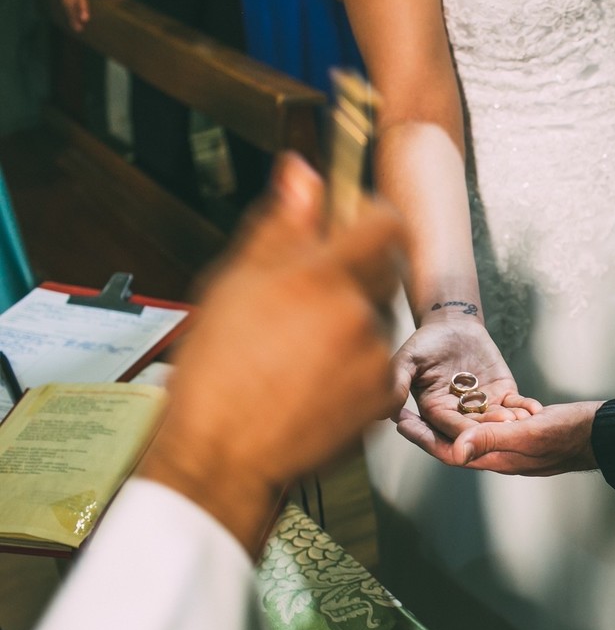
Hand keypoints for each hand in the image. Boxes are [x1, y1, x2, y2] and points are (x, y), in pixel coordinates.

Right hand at [58, 0, 130, 31]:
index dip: (83, 7)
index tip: (86, 18)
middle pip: (71, 1)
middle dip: (74, 15)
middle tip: (80, 28)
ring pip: (66, 2)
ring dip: (70, 15)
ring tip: (77, 28)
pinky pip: (63, 1)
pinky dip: (68, 11)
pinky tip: (72, 21)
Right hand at [137, 153, 403, 553]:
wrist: (223, 456)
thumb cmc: (217, 376)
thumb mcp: (235, 283)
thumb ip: (281, 224)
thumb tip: (303, 173)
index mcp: (322, 278)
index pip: (383, 222)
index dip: (370, 217)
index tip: (353, 223)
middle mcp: (359, 315)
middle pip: (380, 272)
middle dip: (351, 276)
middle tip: (303, 301)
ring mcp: (376, 359)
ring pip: (375, 321)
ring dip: (349, 326)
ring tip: (297, 354)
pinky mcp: (383, 399)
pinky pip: (379, 366)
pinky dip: (356, 369)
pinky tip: (313, 382)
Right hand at [391, 317, 541, 440]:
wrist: (453, 326)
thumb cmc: (425, 342)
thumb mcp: (407, 359)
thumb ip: (397, 382)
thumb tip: (382, 411)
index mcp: (434, 413)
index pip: (445, 427)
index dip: (456, 432)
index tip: (466, 439)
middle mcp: (459, 415)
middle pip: (475, 428)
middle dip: (488, 430)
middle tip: (501, 429)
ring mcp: (483, 407)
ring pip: (497, 419)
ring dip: (509, 422)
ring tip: (519, 421)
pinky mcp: (503, 395)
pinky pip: (515, 405)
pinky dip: (525, 408)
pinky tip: (535, 410)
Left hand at [397, 401, 601, 474]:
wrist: (603, 432)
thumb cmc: (569, 435)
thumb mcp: (529, 433)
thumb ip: (493, 438)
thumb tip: (456, 447)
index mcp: (497, 458)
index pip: (449, 451)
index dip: (422, 436)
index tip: (399, 419)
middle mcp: (501, 454)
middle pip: (456, 441)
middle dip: (429, 426)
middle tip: (402, 408)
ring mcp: (514, 444)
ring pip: (473, 431)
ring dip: (451, 417)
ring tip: (430, 398)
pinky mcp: (525, 431)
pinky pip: (494, 422)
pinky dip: (479, 410)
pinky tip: (471, 394)